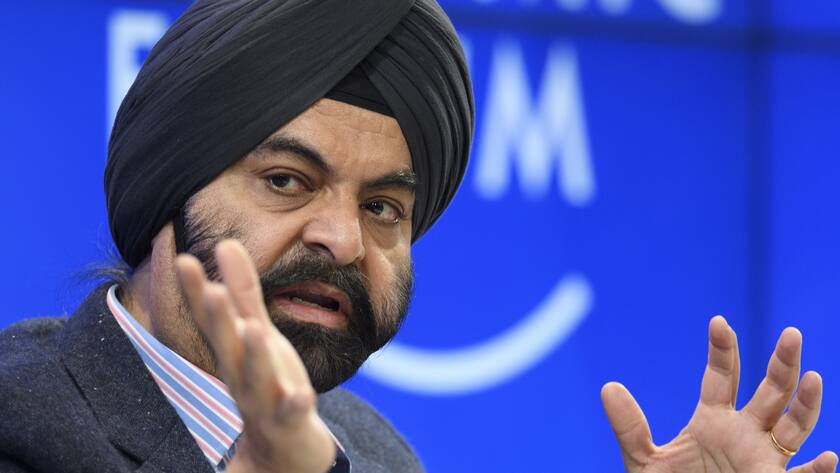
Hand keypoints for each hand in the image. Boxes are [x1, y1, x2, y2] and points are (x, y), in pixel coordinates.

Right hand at [176, 239, 335, 472]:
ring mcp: (265, 402)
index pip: (212, 320)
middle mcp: (243, 377)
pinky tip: (302, 395)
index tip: (183, 259)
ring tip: (254, 330)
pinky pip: (292, 414)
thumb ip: (241, 291)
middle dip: (219, 320)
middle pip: (228, 347)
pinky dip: (295, 406)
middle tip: (210, 291)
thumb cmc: (268, 382)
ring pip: (256, 380)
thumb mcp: (255, 331)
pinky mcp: (290, 423)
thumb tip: (225, 242)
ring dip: (253, 357)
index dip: (196, 292)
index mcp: (234, 353)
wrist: (285, 450)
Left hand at [602, 316, 836, 472]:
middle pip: (770, 392)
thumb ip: (629, 428)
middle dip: (782, 364)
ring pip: (793, 427)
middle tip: (792, 333)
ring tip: (812, 378)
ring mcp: (762, 459)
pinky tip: (828, 458)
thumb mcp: (643, 461)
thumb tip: (607, 387)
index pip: (722, 377)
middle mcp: (744, 434)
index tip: (718, 321)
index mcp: (712, 421)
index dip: (722, 349)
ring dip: (806, 405)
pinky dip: (816, 471)